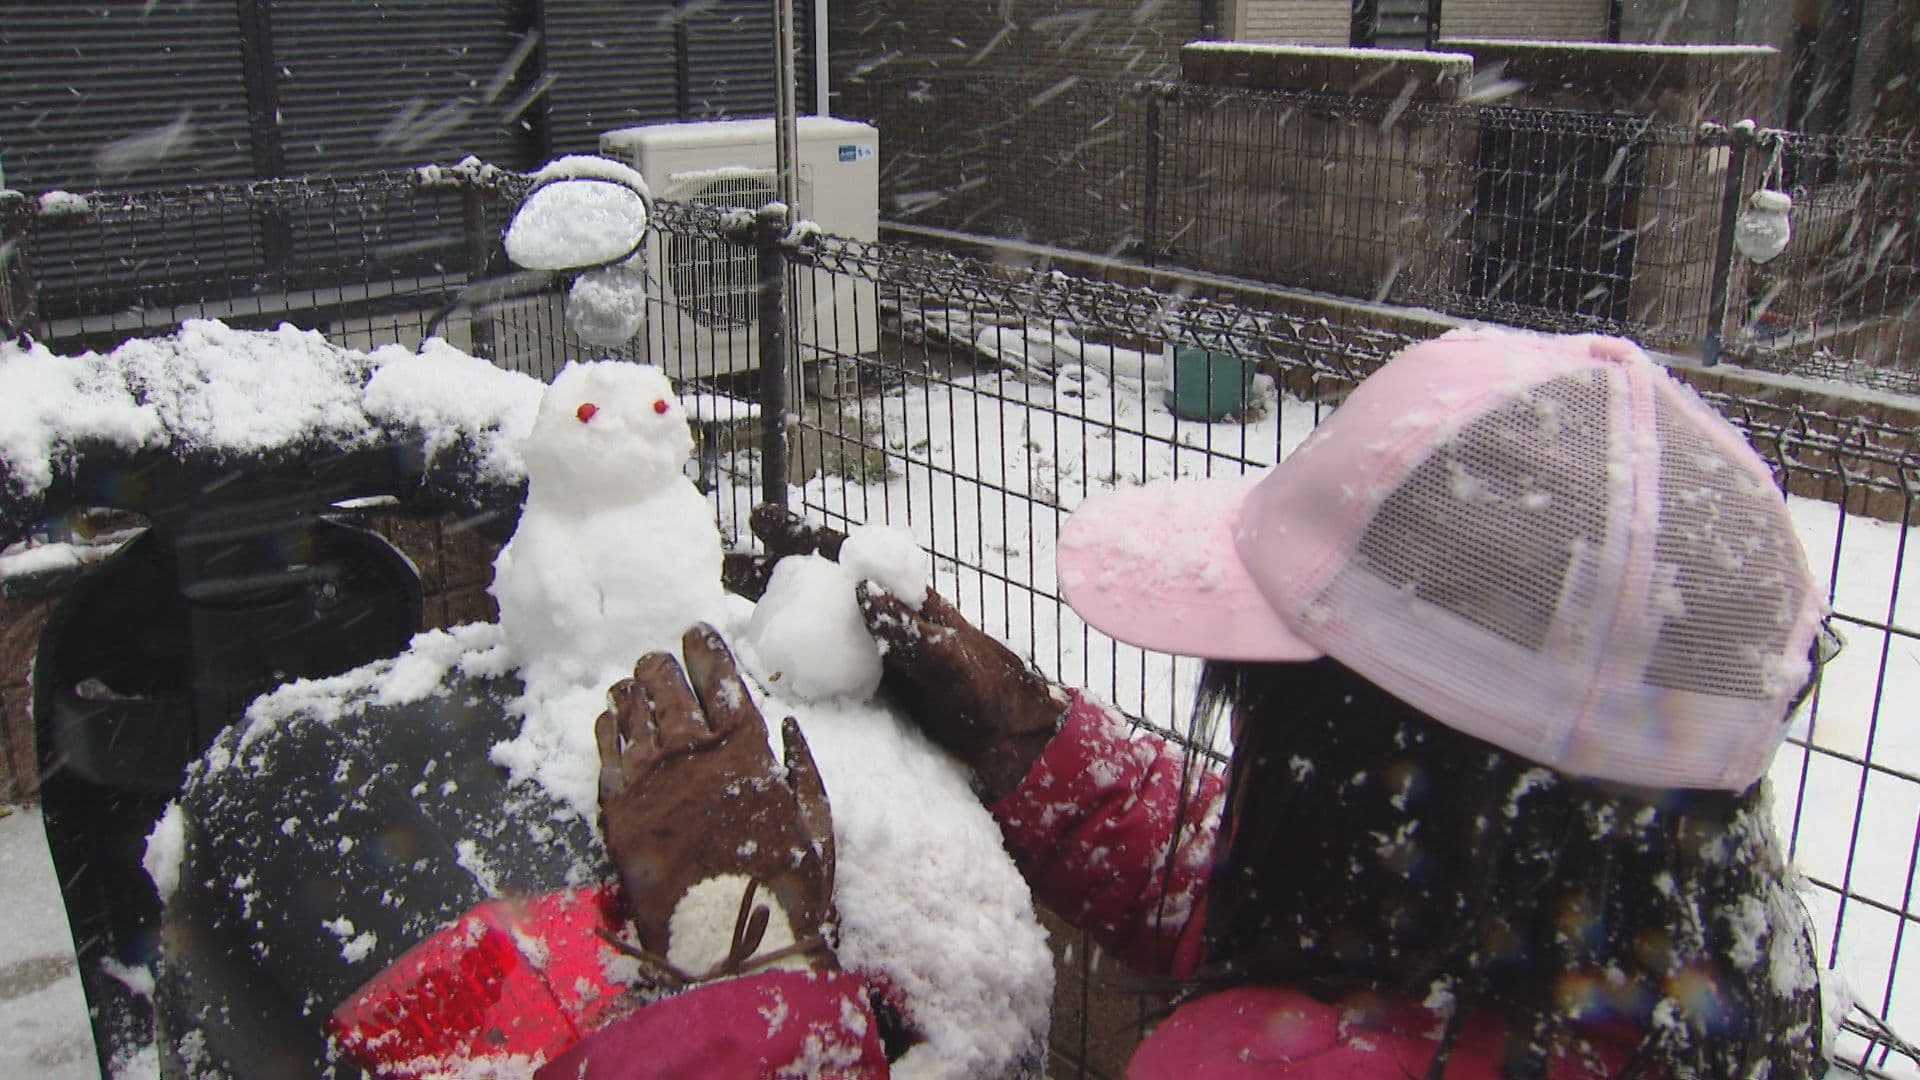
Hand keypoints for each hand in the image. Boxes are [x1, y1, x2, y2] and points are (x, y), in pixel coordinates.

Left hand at [595, 624, 835, 984]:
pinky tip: (610, 714)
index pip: (720, 678)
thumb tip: (786, 723)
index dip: (706, 650)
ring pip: (634, 710)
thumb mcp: (815, 819)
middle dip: (663, 664)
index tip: (696, 632)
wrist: (727, 936)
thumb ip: (802, 765)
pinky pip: (607, 750)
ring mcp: (652, 778)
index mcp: (745, 749)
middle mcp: (695, 752)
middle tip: (660, 659)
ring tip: (634, 678)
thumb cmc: (783, 882)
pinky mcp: (619, 808)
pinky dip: (608, 724)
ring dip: (634, 687)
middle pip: (669, 686)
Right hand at [733, 504, 1065, 800]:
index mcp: (901, 594)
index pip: (846, 555)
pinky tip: (754, 661)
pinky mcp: (859, 686)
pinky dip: (784, 656)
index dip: (802, 536)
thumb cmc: (987, 691)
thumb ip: (910, 629)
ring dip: (769, 613)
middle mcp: (877, 617)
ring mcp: (865, 652)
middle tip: (721, 564)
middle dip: (769, 572)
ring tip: (721, 608)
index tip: (761, 519)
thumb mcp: (951, 659)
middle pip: (815, 584)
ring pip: (808, 622)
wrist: (1002, 740)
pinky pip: (814, 663)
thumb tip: (861, 589)